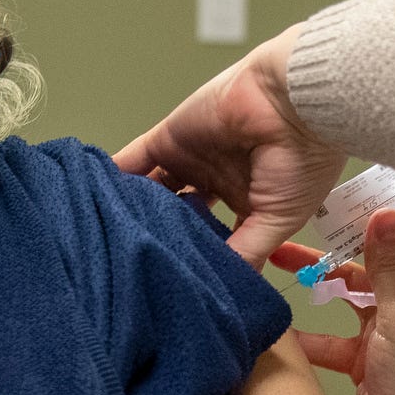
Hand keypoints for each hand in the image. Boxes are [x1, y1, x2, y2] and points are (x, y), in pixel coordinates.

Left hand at [118, 25, 347, 266]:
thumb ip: (248, 252)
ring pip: (155, 192)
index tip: (178, 286)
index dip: (200, 259)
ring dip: (137, 212)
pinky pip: (134, 161)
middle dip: (164, 237)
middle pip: (181, 217)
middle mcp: (218, 184)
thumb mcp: (279, 219)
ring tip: (113, 242)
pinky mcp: (168, 140)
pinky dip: (115, 178)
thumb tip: (224, 291)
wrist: (294, 102)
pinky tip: (95, 203)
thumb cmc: (300, 162)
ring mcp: (191, 161)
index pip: (216, 238)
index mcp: (249, 204)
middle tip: (140, 266)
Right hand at [271, 210, 394, 394]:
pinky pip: (332, 338)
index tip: (352, 186)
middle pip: (375, 256)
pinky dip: (308, 334)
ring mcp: (389, 331)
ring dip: (318, 281)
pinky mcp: (366, 360)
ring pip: (349, 293)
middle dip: (341, 239)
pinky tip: (276, 324)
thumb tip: (384, 212)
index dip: (389, 205)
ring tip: (276, 260)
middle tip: (300, 218)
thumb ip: (389, 265)